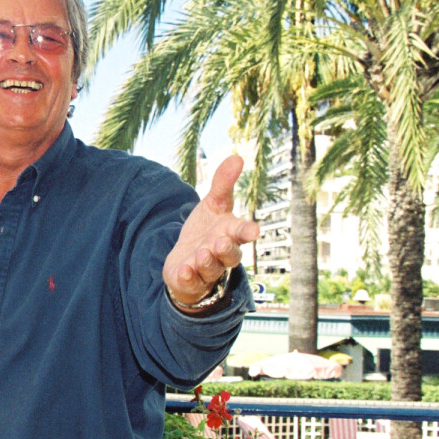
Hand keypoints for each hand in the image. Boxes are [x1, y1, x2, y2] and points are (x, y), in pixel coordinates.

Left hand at [163, 154, 259, 309]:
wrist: (186, 260)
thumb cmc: (205, 231)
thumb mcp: (212, 205)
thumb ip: (223, 184)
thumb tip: (237, 156)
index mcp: (230, 234)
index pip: (242, 232)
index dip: (247, 231)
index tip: (254, 230)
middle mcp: (221, 254)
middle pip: (230, 255)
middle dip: (226, 249)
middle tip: (219, 241)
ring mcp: (206, 269)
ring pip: (211, 268)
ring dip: (206, 262)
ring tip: (201, 254)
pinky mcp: (190, 281)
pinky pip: (191, 282)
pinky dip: (188, 277)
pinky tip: (184, 271)